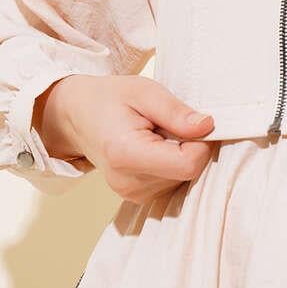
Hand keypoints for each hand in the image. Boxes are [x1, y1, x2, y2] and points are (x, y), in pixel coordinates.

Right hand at [32, 74, 217, 203]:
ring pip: (184, 178)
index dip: (202, 143)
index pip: (188, 164)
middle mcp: (129, 183)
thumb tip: (208, 127)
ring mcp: (132, 194)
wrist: (78, 116)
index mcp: (127, 155)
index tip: (194, 122)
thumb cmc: (109, 99)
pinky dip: (173, 163)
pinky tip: (156, 147)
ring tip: (157, 134)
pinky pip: (174, 182)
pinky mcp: (138, 197)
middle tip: (169, 124)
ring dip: (181, 154)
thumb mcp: (144, 90)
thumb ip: (176, 111)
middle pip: (189, 172)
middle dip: (191, 146)